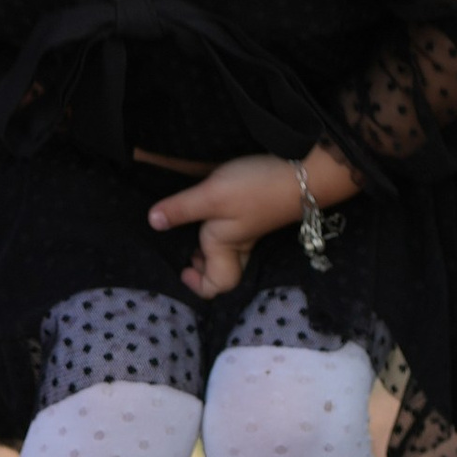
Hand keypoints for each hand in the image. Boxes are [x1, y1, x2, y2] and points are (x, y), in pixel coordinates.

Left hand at [147, 147, 356, 297]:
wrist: (304, 171)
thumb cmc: (256, 187)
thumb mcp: (211, 195)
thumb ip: (181, 208)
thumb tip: (153, 222)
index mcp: (225, 246)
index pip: (216, 284)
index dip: (197, 284)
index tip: (183, 267)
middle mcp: (239, 243)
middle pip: (223, 271)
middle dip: (202, 265)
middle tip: (186, 248)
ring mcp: (251, 228)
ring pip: (228, 251)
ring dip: (209, 246)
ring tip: (193, 227)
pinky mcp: (258, 211)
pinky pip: (235, 232)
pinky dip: (219, 228)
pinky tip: (211, 208)